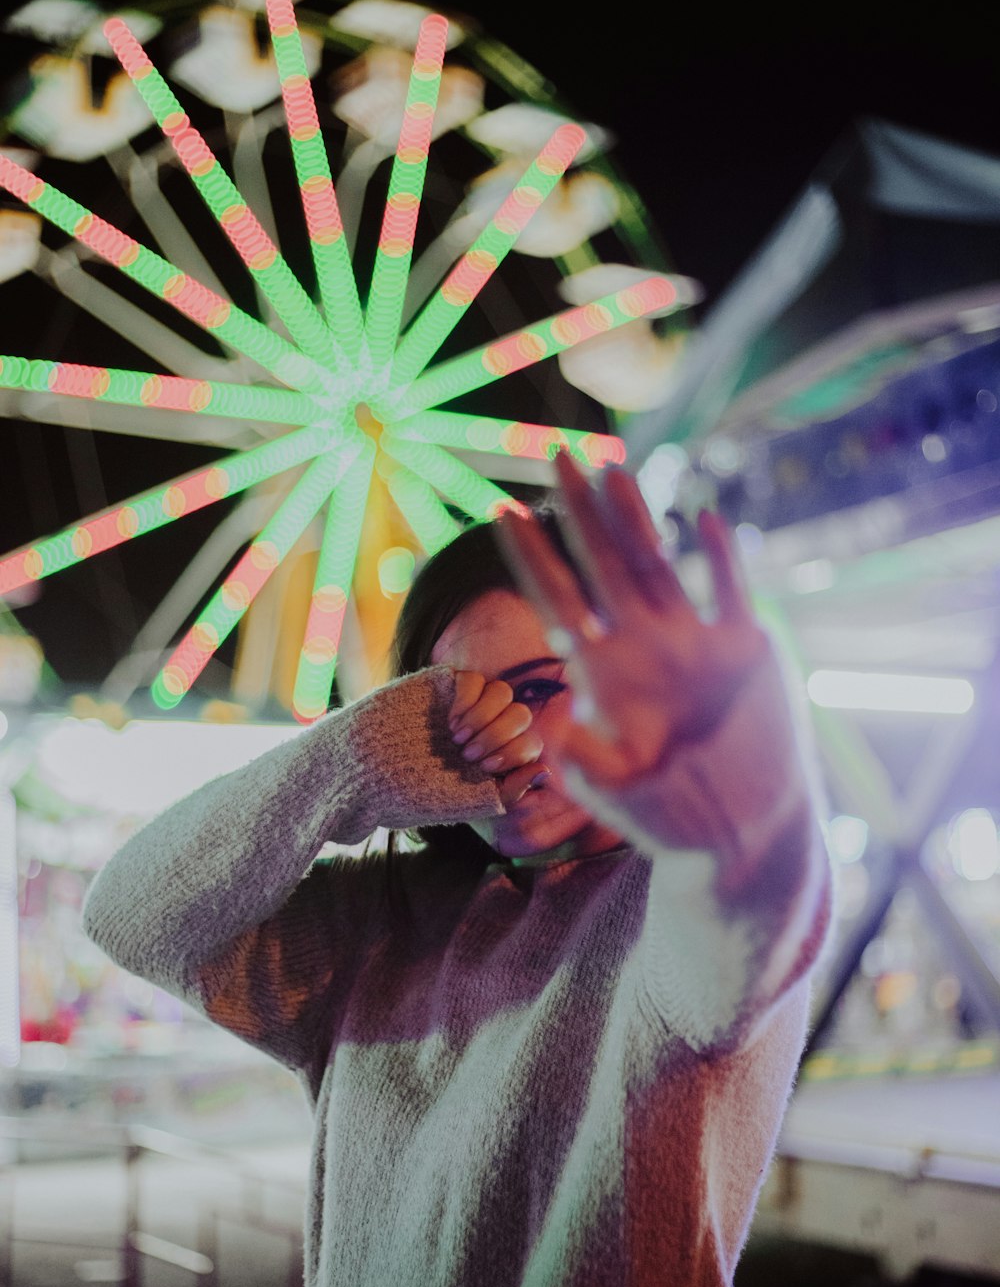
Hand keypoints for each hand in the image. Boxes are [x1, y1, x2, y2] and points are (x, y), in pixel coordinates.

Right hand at [449, 670, 547, 809]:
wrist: (404, 775)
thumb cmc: (444, 789)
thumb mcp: (482, 797)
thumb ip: (515, 788)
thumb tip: (544, 771)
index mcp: (511, 748)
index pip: (531, 741)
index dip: (513, 753)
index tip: (485, 767)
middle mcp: (501, 721)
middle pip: (521, 714)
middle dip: (496, 736)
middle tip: (468, 754)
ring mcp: (480, 701)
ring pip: (502, 691)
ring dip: (481, 718)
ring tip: (457, 737)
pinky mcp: (457, 685)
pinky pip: (474, 679)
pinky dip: (465, 701)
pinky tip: (451, 722)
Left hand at [496, 450, 768, 793]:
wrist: (744, 833)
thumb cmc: (674, 817)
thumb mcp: (621, 794)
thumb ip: (586, 764)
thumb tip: (554, 733)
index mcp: (605, 674)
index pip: (557, 600)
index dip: (530, 556)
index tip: (497, 509)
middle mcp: (643, 648)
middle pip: (602, 565)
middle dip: (579, 512)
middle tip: (559, 453)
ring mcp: (694, 644)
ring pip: (659, 565)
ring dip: (637, 519)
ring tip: (615, 470)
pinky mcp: (746, 651)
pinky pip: (730, 593)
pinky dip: (722, 558)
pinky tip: (706, 519)